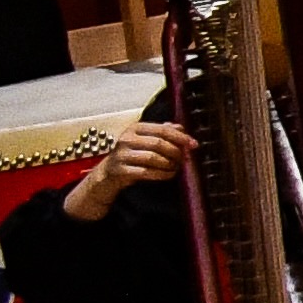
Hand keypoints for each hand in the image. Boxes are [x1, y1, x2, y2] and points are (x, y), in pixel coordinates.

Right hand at [59, 119, 193, 222]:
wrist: (108, 174)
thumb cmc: (131, 155)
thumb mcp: (145, 140)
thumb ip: (162, 132)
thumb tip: (181, 128)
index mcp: (135, 128)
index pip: (163, 129)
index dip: (181, 137)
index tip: (194, 144)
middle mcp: (126, 139)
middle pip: (159, 143)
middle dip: (176, 152)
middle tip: (184, 159)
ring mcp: (122, 155)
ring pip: (154, 158)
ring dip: (170, 164)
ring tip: (176, 167)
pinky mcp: (121, 170)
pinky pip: (147, 172)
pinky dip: (162, 174)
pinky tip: (168, 175)